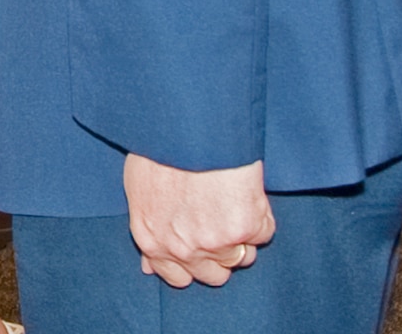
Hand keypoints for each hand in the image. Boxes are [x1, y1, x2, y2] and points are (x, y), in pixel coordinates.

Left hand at [124, 154, 274, 287]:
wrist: (190, 125)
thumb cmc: (160, 147)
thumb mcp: (138, 188)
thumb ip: (148, 230)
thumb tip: (149, 266)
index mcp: (151, 238)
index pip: (177, 277)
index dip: (191, 263)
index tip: (199, 249)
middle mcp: (183, 248)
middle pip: (214, 275)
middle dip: (219, 254)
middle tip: (219, 221)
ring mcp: (216, 242)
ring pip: (242, 257)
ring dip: (241, 235)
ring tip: (230, 200)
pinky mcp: (247, 228)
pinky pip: (263, 232)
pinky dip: (259, 215)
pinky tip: (244, 191)